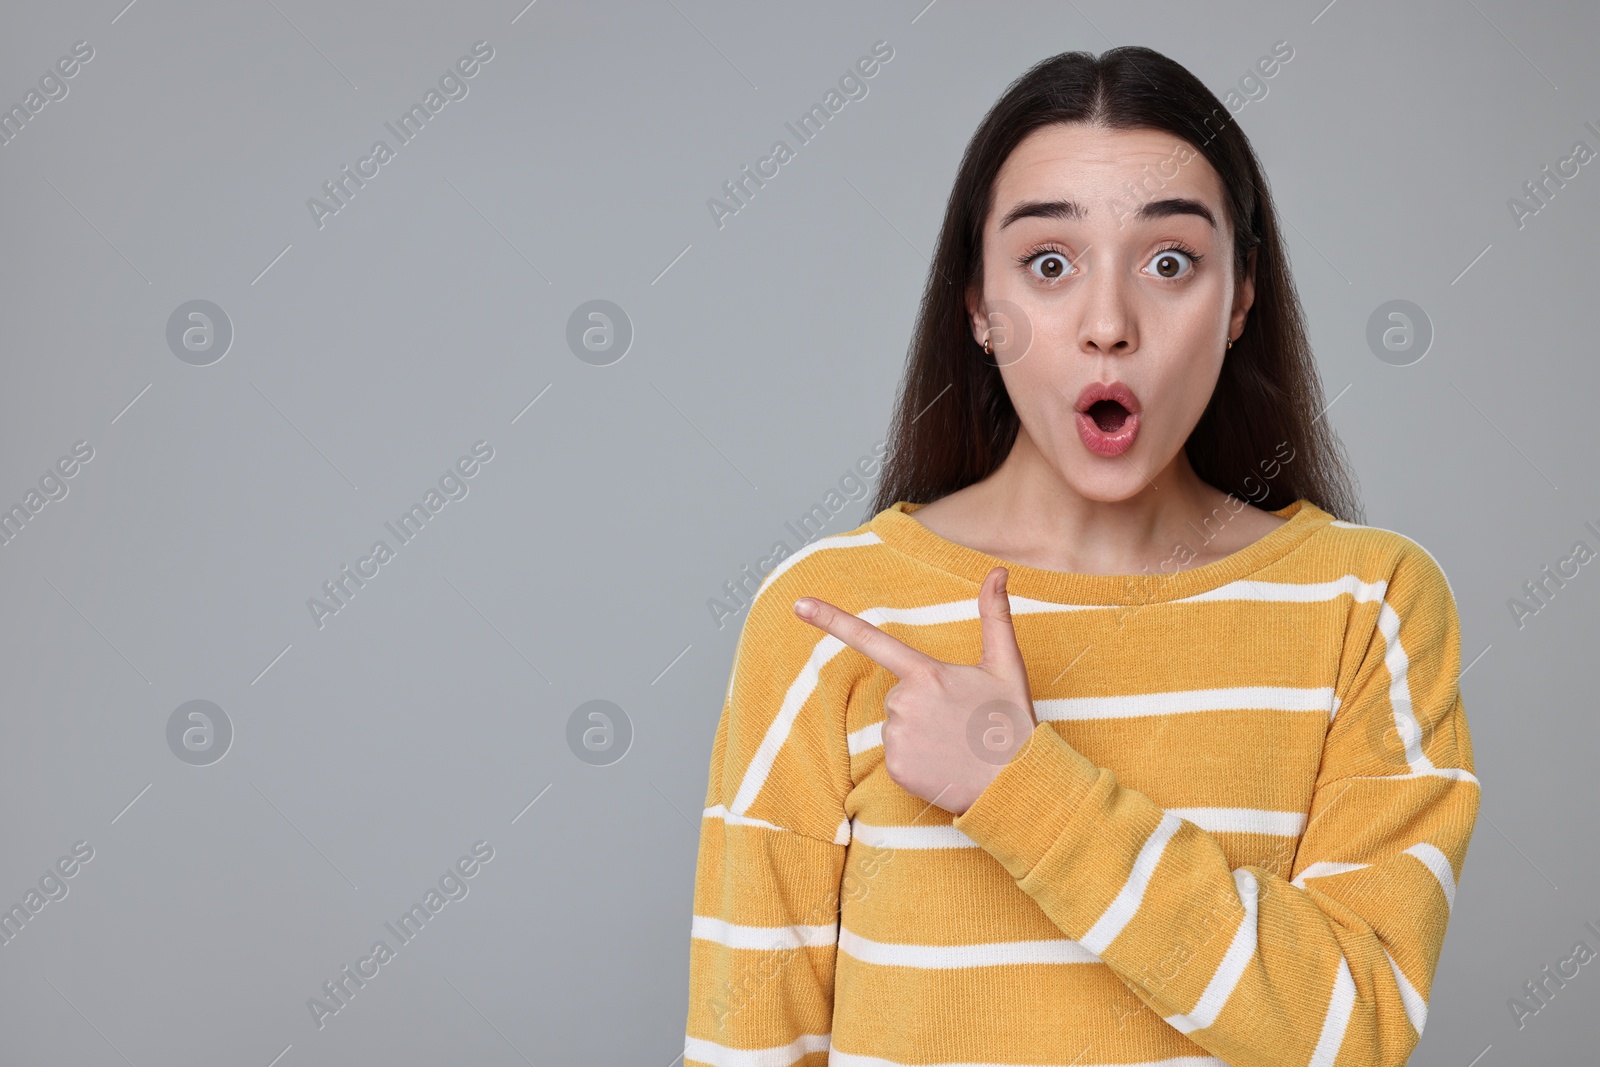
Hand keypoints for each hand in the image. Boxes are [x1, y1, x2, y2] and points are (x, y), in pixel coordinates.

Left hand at [794, 566, 1038, 813]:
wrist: (1016, 784)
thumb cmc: (1012, 723)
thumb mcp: (1007, 665)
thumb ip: (995, 615)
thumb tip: (998, 571)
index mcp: (926, 674)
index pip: (871, 639)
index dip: (831, 620)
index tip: (799, 605)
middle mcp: (904, 702)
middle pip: (899, 695)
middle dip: (922, 705)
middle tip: (957, 722)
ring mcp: (897, 737)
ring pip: (896, 725)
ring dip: (919, 733)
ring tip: (953, 745)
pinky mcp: (894, 768)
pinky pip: (895, 756)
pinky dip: (915, 760)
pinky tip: (941, 764)